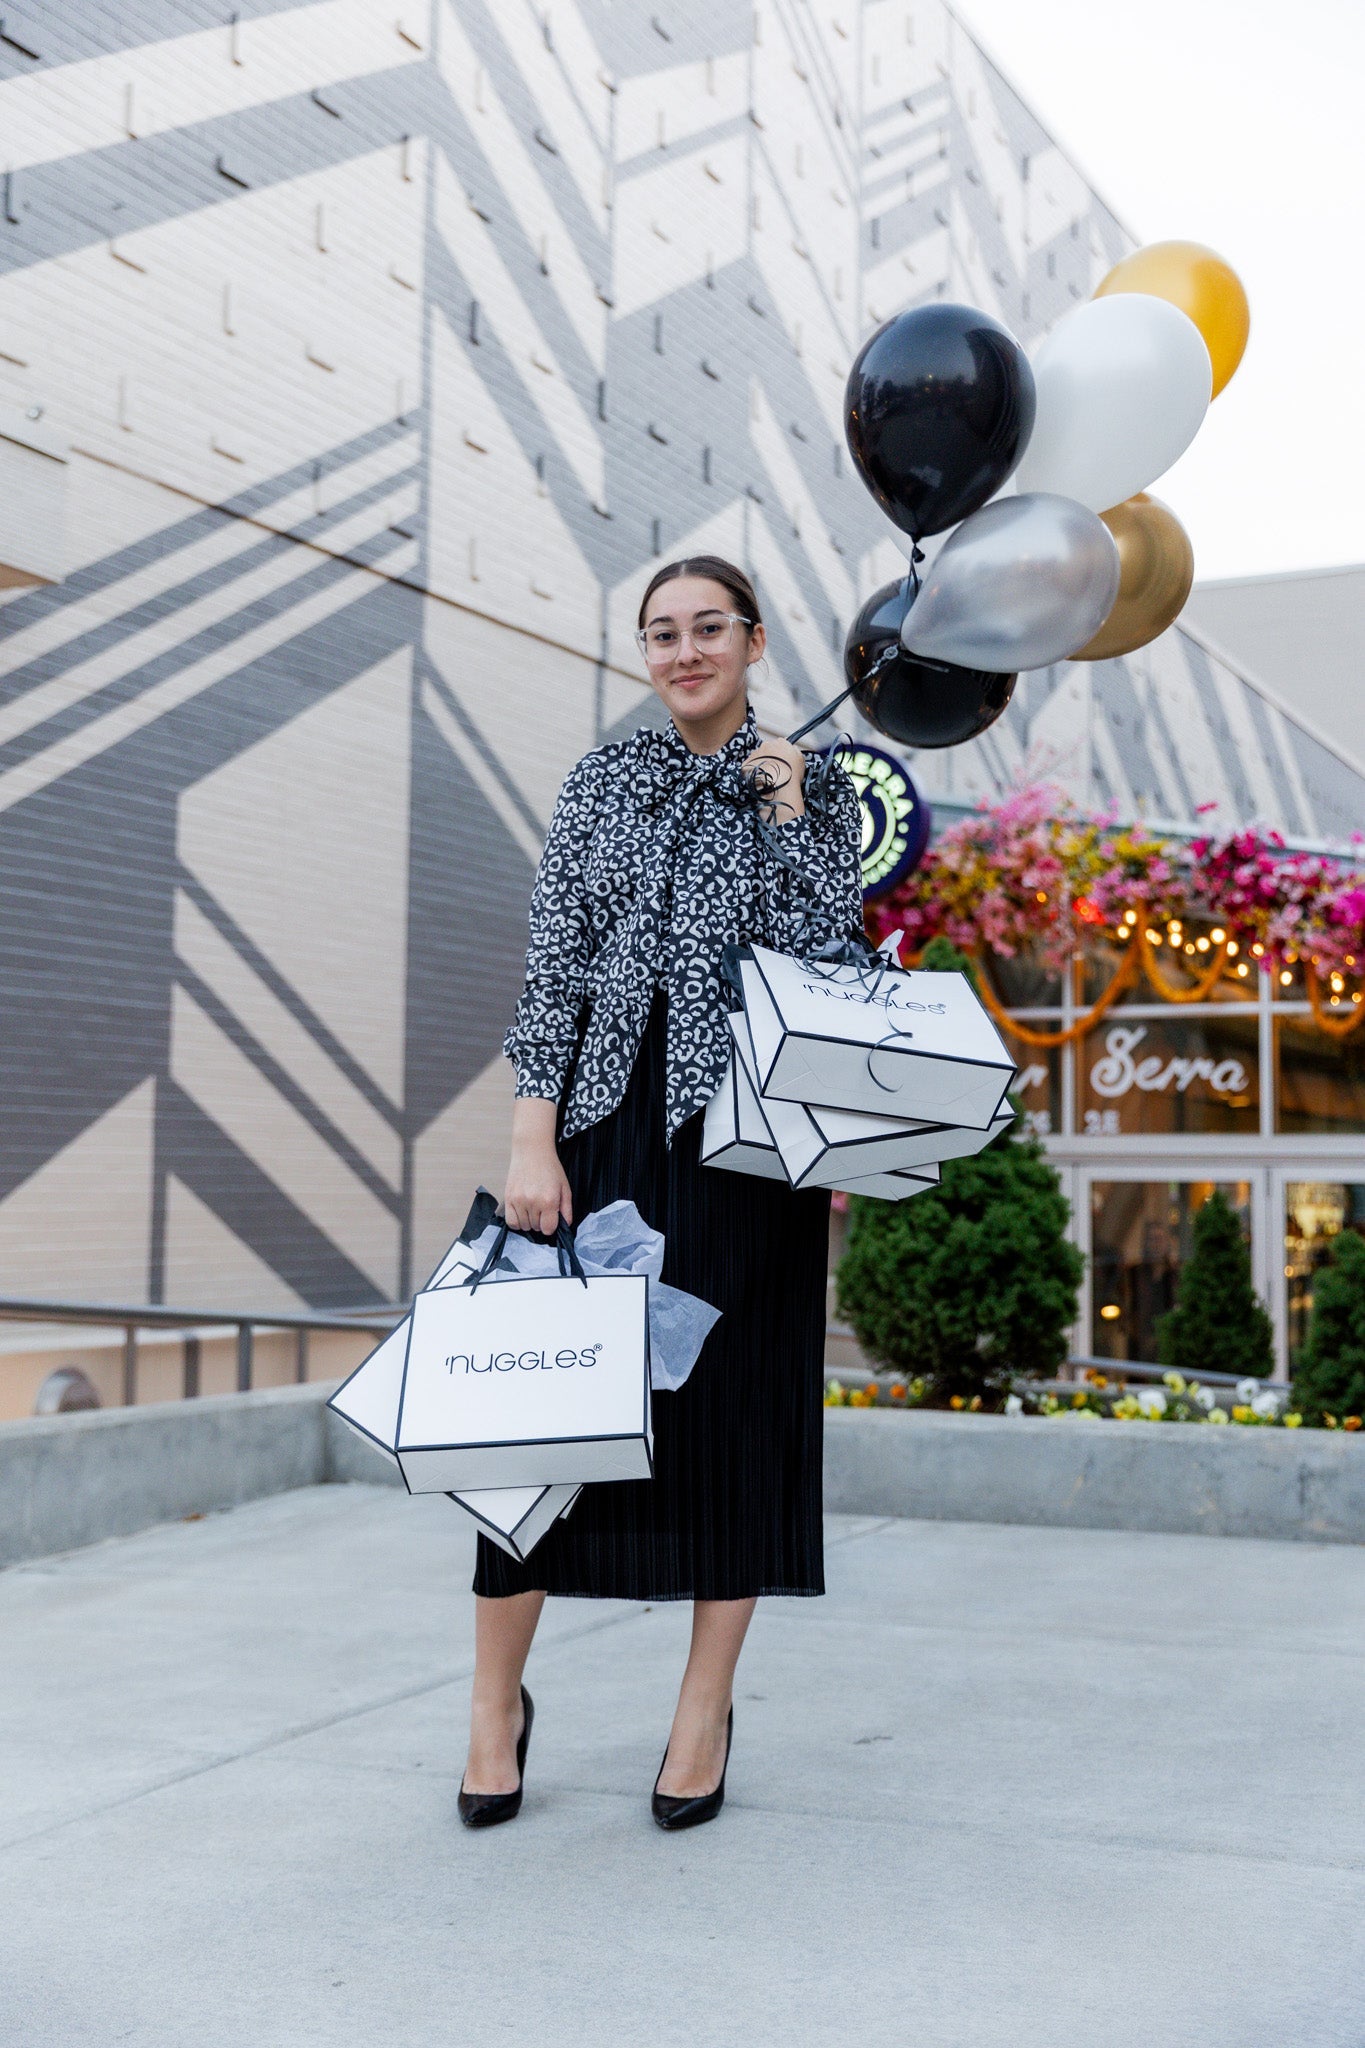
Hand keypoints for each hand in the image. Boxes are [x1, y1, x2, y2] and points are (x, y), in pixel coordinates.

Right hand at [504, 1097, 571, 1234]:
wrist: (532, 1151)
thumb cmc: (549, 1167)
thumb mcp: (565, 1187)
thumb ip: (567, 1209)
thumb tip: (565, 1225)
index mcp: (549, 1200)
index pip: (548, 1229)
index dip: (551, 1226)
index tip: (551, 1219)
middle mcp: (532, 1202)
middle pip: (536, 1228)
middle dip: (541, 1222)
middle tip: (542, 1210)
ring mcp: (518, 1200)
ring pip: (524, 1226)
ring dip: (529, 1222)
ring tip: (533, 1209)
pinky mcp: (508, 1198)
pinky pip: (511, 1221)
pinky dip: (517, 1222)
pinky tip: (523, 1213)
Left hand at [742, 736, 806, 819]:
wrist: (779, 786)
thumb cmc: (792, 774)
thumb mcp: (801, 759)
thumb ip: (795, 749)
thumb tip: (791, 747)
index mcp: (780, 742)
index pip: (779, 743)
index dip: (781, 752)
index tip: (782, 760)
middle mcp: (767, 745)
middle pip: (767, 749)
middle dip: (770, 757)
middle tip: (775, 768)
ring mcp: (756, 754)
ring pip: (758, 756)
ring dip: (761, 763)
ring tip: (768, 775)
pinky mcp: (747, 763)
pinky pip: (749, 765)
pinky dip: (752, 770)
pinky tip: (759, 777)